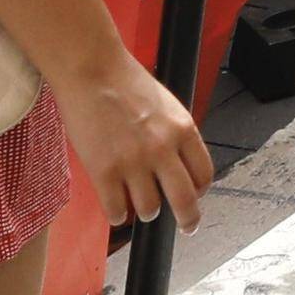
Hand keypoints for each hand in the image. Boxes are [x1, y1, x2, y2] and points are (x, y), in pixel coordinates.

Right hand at [54, 54, 213, 236]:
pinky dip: (118, 214)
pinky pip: (117, 211)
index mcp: (182, 128)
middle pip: (185, 201)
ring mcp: (132, 163)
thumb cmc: (124, 81)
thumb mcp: (165, 104)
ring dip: (145, 211)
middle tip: (186, 225)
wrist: (91, 70)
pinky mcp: (104, 172)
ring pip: (149, 210)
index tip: (195, 196)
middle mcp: (162, 149)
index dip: (200, 190)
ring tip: (137, 202)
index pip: (204, 174)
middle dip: (187, 219)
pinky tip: (116, 206)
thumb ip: (174, 135)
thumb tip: (178, 166)